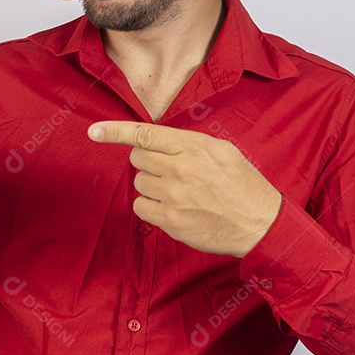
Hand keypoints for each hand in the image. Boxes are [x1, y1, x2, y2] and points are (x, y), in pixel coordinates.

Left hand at [88, 121, 281, 256]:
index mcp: (193, 146)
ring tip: (179, 191)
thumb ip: (188, 143)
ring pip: (139, 182)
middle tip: (171, 170)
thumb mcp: (222, 151)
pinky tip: (172, 207)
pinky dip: (151, 206)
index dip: (115, 131)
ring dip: (152, 185)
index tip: (94, 131)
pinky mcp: (171, 220)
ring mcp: (174, 196)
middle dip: (149, 162)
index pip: (145, 134)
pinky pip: (141, 207)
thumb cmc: (242, 184)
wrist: (259, 223)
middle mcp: (180, 169)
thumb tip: (158, 140)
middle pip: (138, 157)